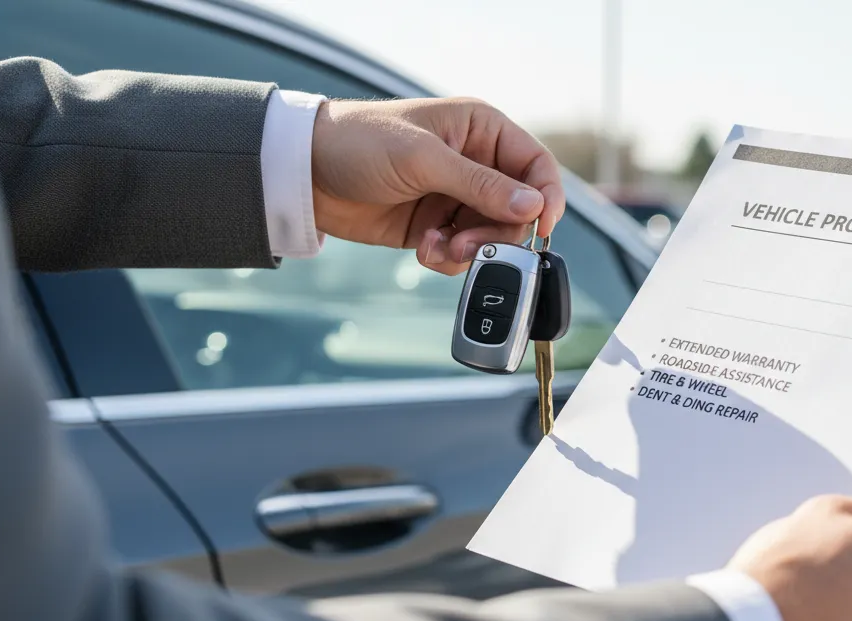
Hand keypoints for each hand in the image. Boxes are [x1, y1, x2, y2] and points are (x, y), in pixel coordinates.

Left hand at [309, 97, 565, 275]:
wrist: (305, 174)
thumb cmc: (359, 144)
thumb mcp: (423, 159)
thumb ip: (481, 185)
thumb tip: (532, 206)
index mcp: (481, 130)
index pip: (536, 165)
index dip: (545, 197)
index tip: (541, 227)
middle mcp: (476, 163)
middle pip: (518, 210)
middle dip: (497, 233)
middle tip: (469, 245)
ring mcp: (456, 197)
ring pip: (492, 236)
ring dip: (471, 250)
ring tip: (439, 249)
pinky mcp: (437, 226)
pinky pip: (464, 252)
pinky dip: (449, 258)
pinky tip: (425, 249)